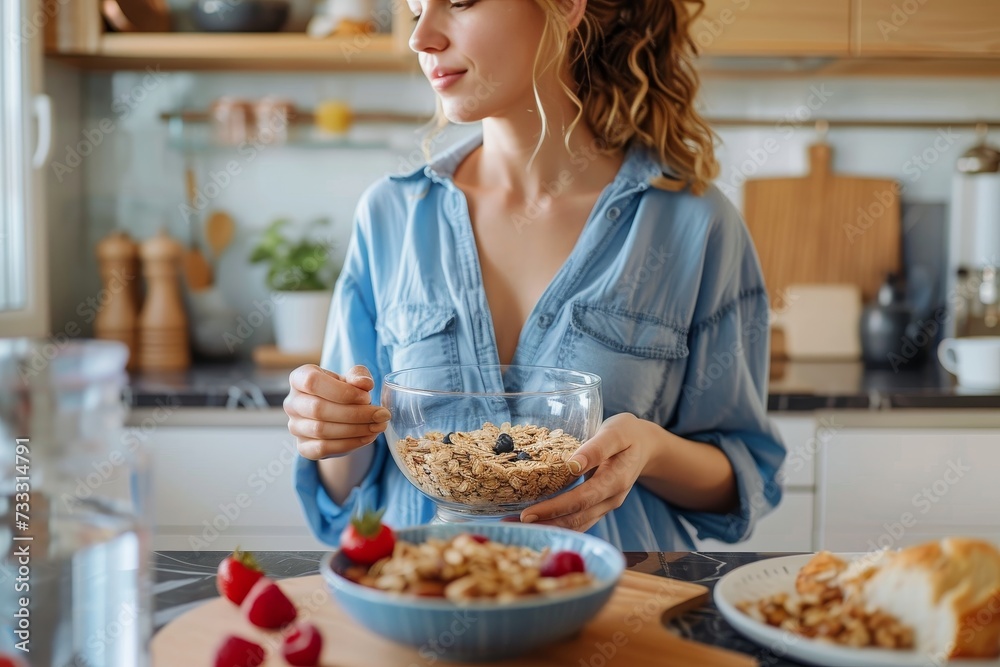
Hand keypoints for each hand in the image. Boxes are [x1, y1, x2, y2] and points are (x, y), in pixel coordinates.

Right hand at [284, 364, 390, 459]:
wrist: (339, 416)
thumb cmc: (344, 391)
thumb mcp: (353, 378)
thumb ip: (359, 376)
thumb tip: (364, 384)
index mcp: (299, 378)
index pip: (313, 382)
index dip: (342, 391)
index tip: (366, 397)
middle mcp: (292, 403)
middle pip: (318, 409)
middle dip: (355, 413)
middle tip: (381, 415)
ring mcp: (295, 427)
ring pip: (321, 430)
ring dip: (355, 430)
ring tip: (378, 426)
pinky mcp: (303, 447)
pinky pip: (323, 448)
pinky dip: (349, 444)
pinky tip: (367, 437)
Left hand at [519, 413, 653, 531]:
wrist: (646, 446)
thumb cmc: (628, 434)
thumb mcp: (616, 432)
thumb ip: (596, 448)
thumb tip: (573, 463)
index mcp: (615, 481)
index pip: (581, 500)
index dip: (555, 509)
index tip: (528, 514)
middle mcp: (611, 499)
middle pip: (576, 519)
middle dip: (544, 524)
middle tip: (511, 525)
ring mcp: (606, 506)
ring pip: (576, 524)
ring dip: (549, 528)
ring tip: (517, 528)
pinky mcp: (599, 506)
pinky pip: (578, 521)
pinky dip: (558, 525)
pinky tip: (538, 524)